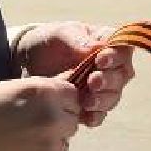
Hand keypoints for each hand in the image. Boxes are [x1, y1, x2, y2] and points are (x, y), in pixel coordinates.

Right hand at [0, 77, 80, 150]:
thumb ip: (37, 93)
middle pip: (71, 123)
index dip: (58, 102)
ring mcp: (47, 149)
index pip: (72, 96)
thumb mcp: (6, 89)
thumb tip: (62, 98)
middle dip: (55, 125)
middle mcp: (51, 119)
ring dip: (47, 147)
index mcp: (42, 92)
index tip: (41, 109)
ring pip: (63, 148)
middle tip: (25, 131)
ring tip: (16, 148)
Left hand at [18, 21, 134, 126]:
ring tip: (88, 101)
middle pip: (121, 76)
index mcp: (107, 43)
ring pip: (113, 97)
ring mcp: (101, 88)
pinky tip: (86, 118)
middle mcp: (110, 67)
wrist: (27, 62)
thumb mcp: (60, 33)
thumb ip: (78, 39)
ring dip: (103, 100)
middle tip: (93, 82)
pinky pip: (99, 115)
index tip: (100, 61)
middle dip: (109, 80)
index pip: (122, 49)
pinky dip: (95, 117)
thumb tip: (97, 47)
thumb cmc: (49, 41)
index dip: (116, 57)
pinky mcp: (89, 106)